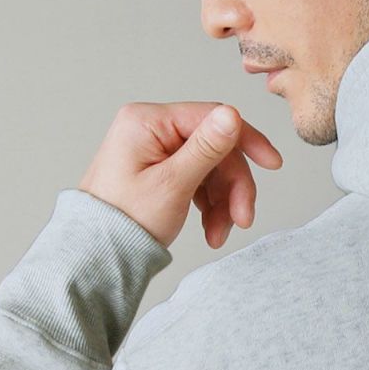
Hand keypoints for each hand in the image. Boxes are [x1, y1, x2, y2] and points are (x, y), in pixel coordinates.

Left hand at [77, 101, 283, 249]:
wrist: (95, 255)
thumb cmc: (124, 222)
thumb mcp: (172, 184)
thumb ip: (206, 148)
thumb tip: (232, 115)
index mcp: (148, 121)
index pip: (212, 118)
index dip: (246, 141)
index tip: (272, 164)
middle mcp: (150, 129)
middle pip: (215, 148)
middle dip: (233, 185)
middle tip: (243, 219)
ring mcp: (154, 150)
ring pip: (211, 168)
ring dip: (224, 201)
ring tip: (220, 233)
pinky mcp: (158, 170)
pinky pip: (197, 181)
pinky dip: (210, 205)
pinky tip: (211, 230)